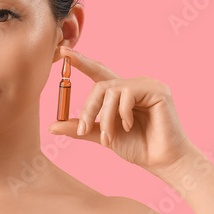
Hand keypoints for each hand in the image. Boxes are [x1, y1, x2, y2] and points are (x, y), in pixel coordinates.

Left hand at [49, 45, 195, 173]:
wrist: (161, 161)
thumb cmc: (137, 148)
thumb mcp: (102, 136)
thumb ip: (80, 128)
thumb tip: (51, 126)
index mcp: (122, 93)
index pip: (98, 73)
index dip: (81, 62)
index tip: (62, 52)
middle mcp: (134, 85)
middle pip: (100, 85)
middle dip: (88, 108)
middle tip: (84, 130)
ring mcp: (146, 85)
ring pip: (111, 92)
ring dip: (105, 118)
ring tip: (109, 138)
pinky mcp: (157, 90)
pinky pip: (127, 94)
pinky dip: (122, 114)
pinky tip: (128, 127)